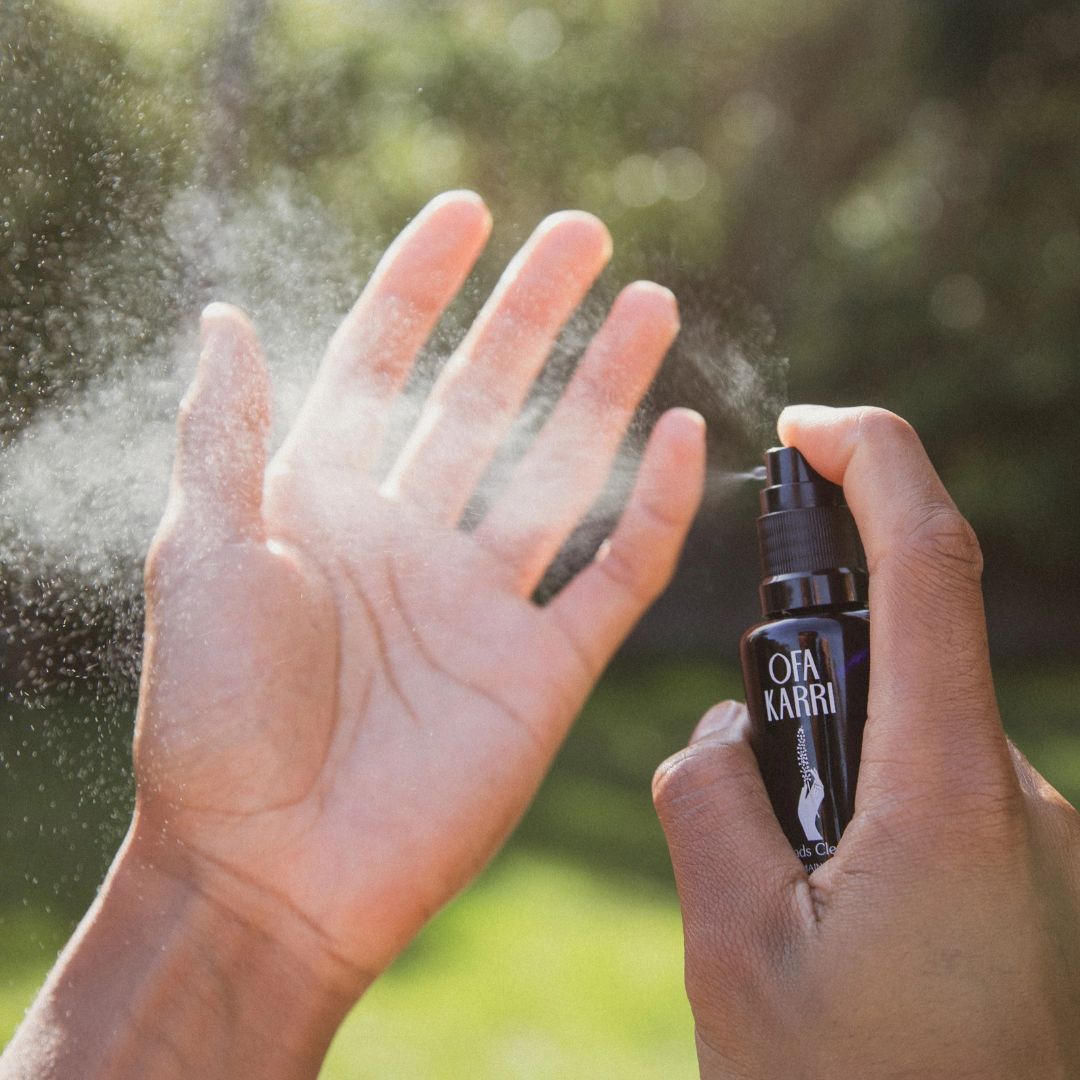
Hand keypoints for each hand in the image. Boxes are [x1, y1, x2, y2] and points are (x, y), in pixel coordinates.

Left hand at [135, 191, 704, 991]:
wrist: (272, 871)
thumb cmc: (214, 720)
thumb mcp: (202, 555)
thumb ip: (224, 435)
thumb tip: (225, 316)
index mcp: (324, 505)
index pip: (382, 365)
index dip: (422, 285)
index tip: (468, 211)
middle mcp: (409, 540)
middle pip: (486, 400)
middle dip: (533, 315)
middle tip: (585, 234)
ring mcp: (482, 602)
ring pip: (561, 470)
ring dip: (606, 389)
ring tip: (650, 303)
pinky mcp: (542, 668)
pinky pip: (615, 575)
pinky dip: (655, 511)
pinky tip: (682, 437)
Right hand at [653, 406, 1079, 1078]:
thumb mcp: (736, 951)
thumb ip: (713, 801)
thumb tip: (728, 734)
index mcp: (948, 795)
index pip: (930, 563)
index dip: (876, 460)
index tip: (808, 426)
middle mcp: (1019, 799)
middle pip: (902, 658)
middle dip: (808, 687)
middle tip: (758, 820)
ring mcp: (1040, 842)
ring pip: (907, 738)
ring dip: (832, 776)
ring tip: (795, 915)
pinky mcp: (1036, 878)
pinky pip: (935, 794)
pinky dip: (868, 816)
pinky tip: (840, 926)